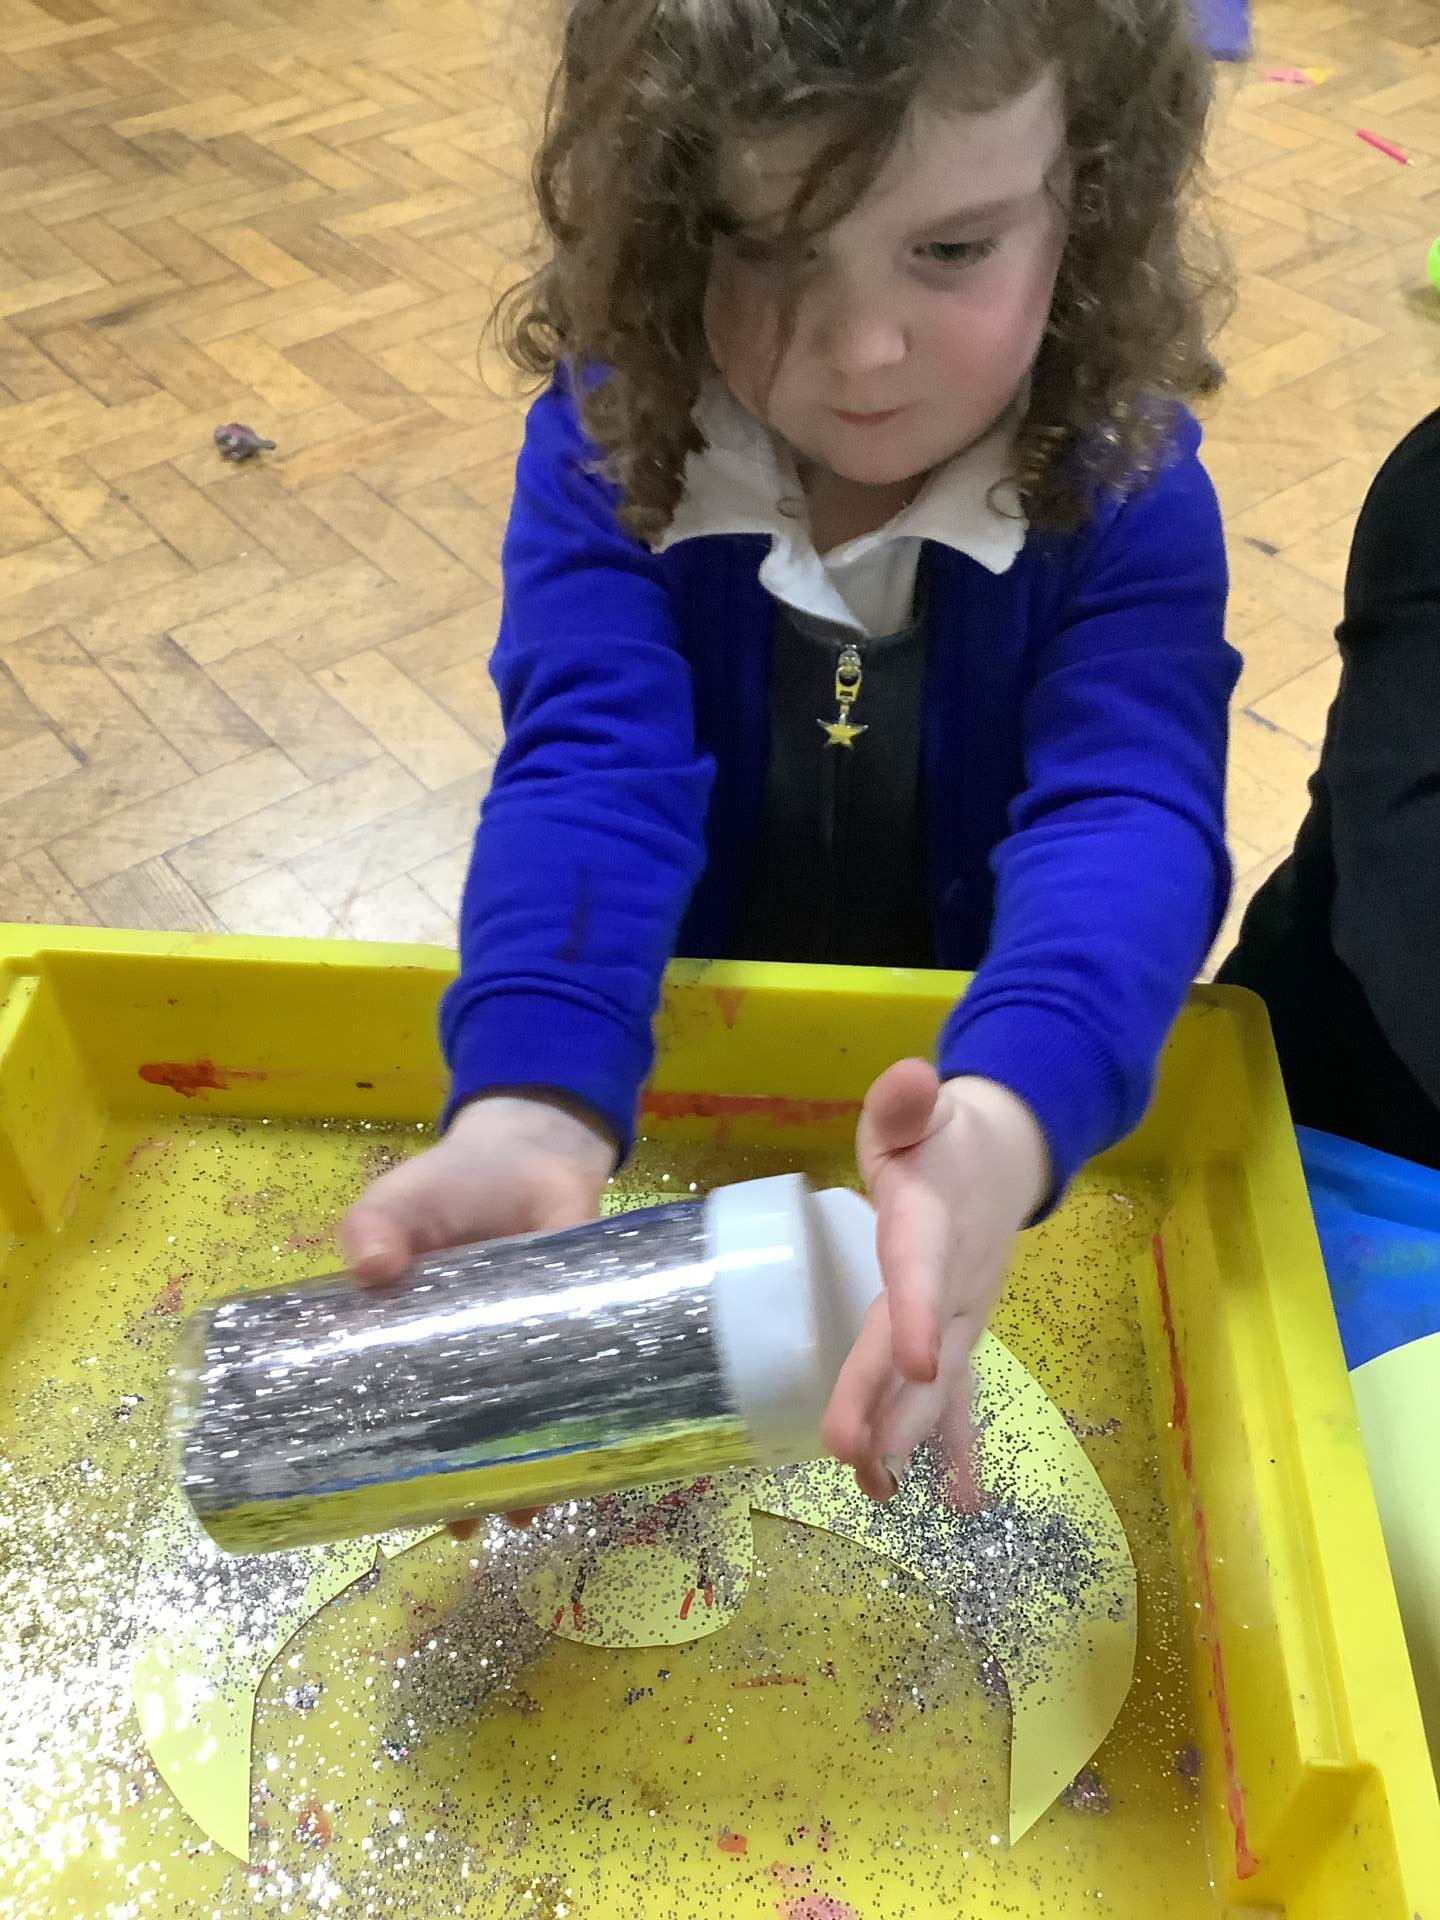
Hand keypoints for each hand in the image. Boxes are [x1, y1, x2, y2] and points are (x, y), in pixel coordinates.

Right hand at [339, 1092, 615, 1530]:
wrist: (533, 1150)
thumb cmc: (452, 1184)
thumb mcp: (400, 1201)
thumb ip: (374, 1224)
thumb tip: (370, 1267)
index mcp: (419, 1345)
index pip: (400, 1416)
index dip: (396, 1461)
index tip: (388, 1502)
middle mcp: (475, 1364)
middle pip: (467, 1439)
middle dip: (464, 1486)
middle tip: (463, 1520)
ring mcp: (533, 1353)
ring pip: (529, 1430)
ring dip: (527, 1472)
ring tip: (522, 1508)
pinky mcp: (587, 1332)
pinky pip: (590, 1391)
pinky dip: (590, 1429)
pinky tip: (588, 1465)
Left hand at [819, 1061, 1049, 1505]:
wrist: (1007, 1158)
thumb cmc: (942, 1138)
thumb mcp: (915, 1113)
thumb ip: (905, 1105)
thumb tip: (910, 1077)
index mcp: (932, 1228)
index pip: (920, 1272)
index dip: (917, 1315)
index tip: (914, 1360)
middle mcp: (955, 1286)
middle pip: (922, 1350)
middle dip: (889, 1403)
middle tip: (854, 1455)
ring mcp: (964, 1319)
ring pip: (939, 1388)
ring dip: (909, 1439)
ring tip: (878, 1488)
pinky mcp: (963, 1337)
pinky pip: (960, 1400)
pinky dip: (959, 1450)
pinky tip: (962, 1505)